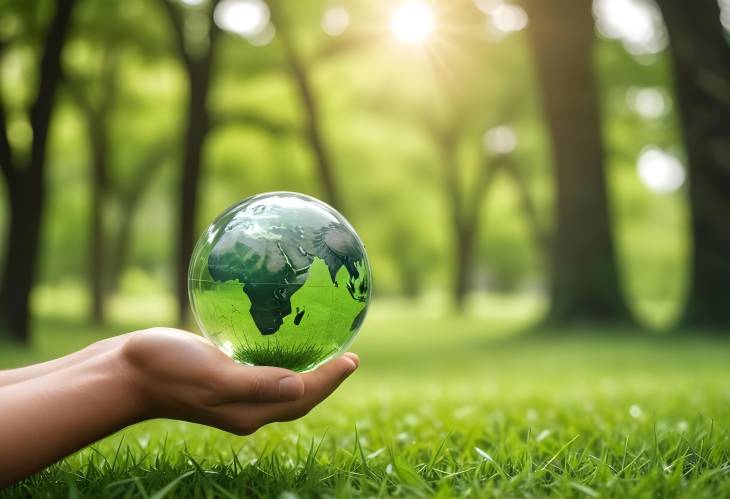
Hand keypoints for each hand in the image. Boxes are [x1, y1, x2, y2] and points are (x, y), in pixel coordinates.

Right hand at [120, 327, 358, 434]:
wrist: (123, 372)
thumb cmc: (166, 371)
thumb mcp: (214, 376)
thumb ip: (256, 383)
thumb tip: (301, 385)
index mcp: (249, 410)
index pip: (302, 397)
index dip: (330, 380)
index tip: (353, 359)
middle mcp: (246, 405)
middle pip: (298, 395)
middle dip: (326, 378)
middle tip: (348, 356)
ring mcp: (232, 391)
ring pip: (281, 382)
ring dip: (305, 368)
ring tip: (325, 348)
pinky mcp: (220, 374)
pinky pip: (260, 367)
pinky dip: (279, 356)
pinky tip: (280, 334)